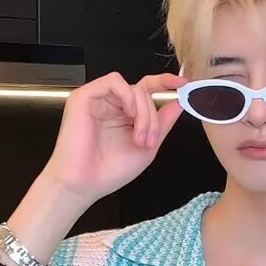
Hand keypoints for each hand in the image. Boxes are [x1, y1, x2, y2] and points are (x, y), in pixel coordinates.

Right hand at [43, 71, 186, 203]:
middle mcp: (111, 105)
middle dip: (153, 117)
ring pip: (133, 88)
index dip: (164, 83)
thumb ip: (163, 123)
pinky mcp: (84, 96)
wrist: (84, 184)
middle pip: (143, 92)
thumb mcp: (147, 147)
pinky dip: (128, 96)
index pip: (146, 90)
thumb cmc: (109, 171)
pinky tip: (128, 114)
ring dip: (143, 112)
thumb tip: (179, 103)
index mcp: (124, 115)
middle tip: (149, 140)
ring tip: (138, 137)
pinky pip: (114, 81)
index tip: (182, 84)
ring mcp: (98, 99)